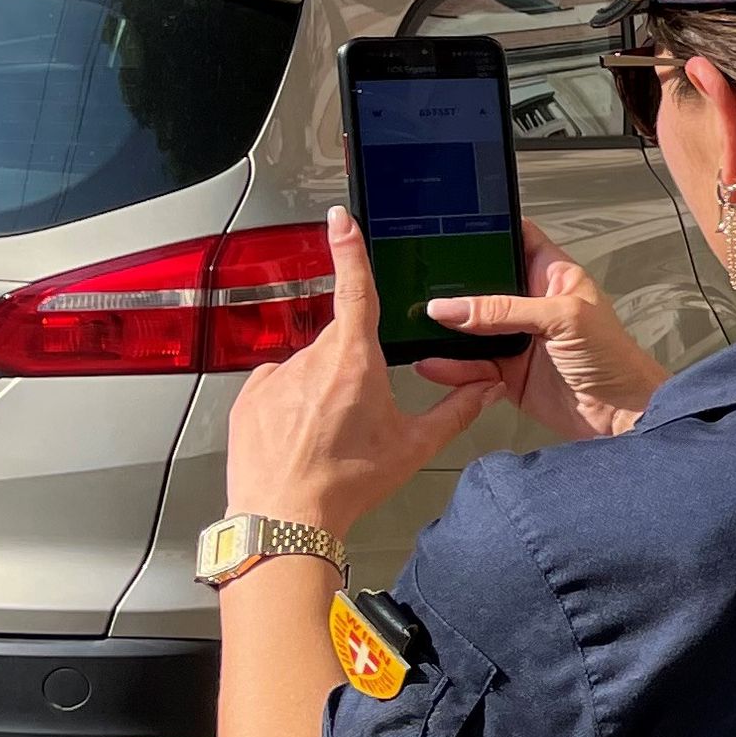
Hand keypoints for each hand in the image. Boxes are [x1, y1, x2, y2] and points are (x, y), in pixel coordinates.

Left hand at [227, 208, 496, 534]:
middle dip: (353, 368)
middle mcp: (311, 360)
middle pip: (340, 344)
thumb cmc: (347, 482)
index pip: (356, 291)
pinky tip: (300, 436)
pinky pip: (277, 386)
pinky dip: (290, 403)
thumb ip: (455, 411)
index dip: (349, 250)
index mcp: (356, 362)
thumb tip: (486, 389)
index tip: (341, 219)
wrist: (286, 517)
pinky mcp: (249, 398)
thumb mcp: (413, 447)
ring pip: (308, 368)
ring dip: (320, 389)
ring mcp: (274, 377)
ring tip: (327, 436)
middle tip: (361, 416)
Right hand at [420, 221, 666, 441]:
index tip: (451, 223)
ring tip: (417, 328)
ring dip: (446, 332)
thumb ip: (505, 310)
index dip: (490, 230)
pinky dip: (452, 366)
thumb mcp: (564, 319)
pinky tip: (434, 364)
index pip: (518, 239)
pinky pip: (471, 365)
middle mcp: (532, 304)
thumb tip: (452, 307)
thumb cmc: (614, 358)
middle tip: (419, 284)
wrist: (622, 415)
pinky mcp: (508, 372)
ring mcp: (518, 339)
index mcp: (554, 276)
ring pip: (470, 329)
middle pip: (483, 286)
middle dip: (453, 287)